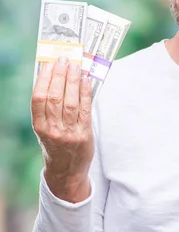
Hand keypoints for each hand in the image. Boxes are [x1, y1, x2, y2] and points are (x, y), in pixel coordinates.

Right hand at [31, 57, 93, 202]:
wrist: (67, 171)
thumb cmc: (56, 144)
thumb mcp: (46, 128)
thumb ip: (48, 108)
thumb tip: (54, 78)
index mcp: (39, 126)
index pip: (38, 98)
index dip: (44, 79)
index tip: (49, 63)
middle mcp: (52, 130)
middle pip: (54, 97)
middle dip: (60, 76)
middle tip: (64, 59)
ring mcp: (69, 133)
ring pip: (70, 102)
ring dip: (73, 81)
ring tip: (76, 66)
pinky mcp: (84, 134)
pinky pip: (85, 110)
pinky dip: (85, 93)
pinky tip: (86, 80)